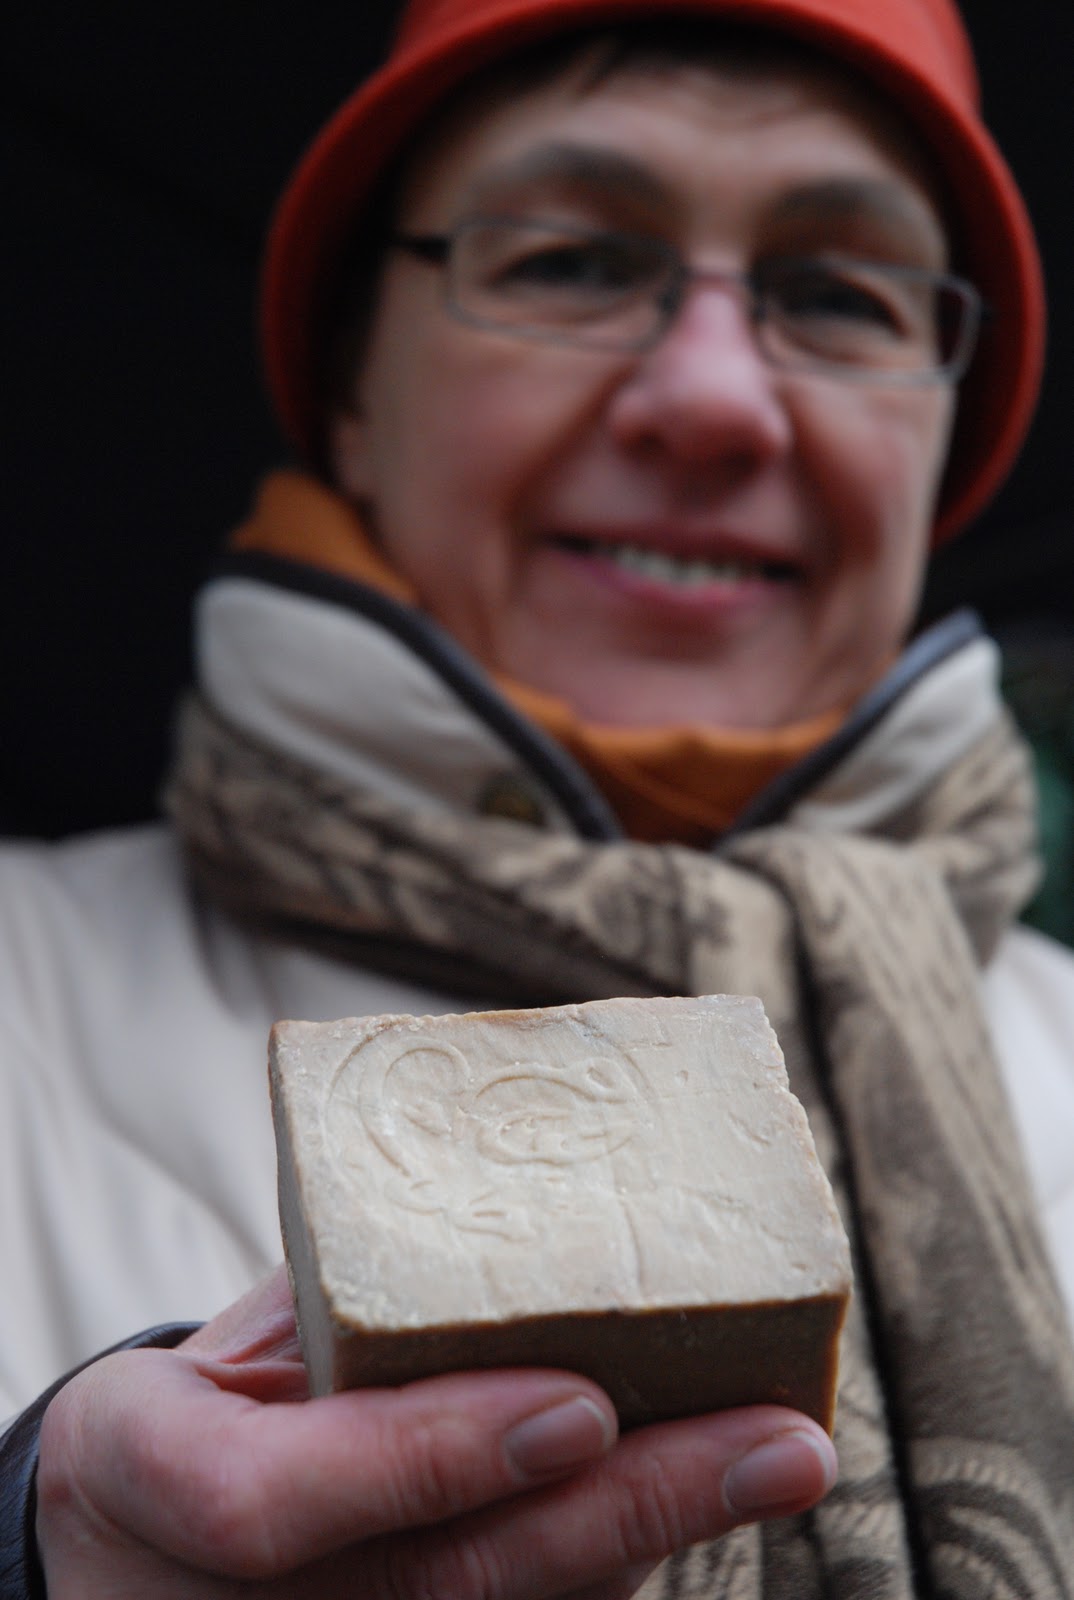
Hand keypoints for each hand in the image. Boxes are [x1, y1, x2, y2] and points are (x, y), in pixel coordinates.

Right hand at [36, 1266, 836, 1598]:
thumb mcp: (215, 1339)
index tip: (578, 1406)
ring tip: (779, 1451)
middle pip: (444, 1586)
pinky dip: (631, 1544)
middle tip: (777, 1442)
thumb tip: (498, 1160)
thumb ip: (338, 1283)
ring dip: (659, 1533)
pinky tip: (726, 1473)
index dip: (426, 1459)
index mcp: (149, 1483)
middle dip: (625, 1511)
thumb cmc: (195, 1411)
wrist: (136, 1553)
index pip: (266, 1507)